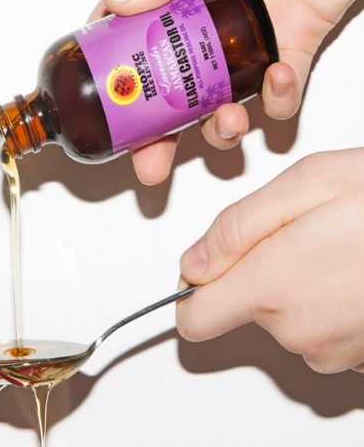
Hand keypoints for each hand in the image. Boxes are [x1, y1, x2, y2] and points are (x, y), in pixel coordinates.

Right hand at [89, 0, 362, 184]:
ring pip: (222, 114)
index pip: (133, 61)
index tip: (112, 123)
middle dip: (160, 143)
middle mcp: (203, 43)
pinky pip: (280, 98)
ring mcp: (243, 57)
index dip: (120, 96)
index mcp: (173, 15)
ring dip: (221, 131)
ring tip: (227, 120)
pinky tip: (276, 78)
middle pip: (170, 105)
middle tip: (150, 165)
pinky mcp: (287, 61)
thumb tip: (118, 2)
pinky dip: (278, 99)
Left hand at [176, 148, 363, 373]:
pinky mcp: (361, 354)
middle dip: (259, 274)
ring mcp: (334, 348)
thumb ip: (233, 231)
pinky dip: (328, 304)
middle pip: (244, 311)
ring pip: (286, 319)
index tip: (208, 270)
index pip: (196, 320)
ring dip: (297, 287)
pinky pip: (321, 330)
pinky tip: (354, 273)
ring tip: (336, 250)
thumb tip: (193, 264)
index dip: (195, 292)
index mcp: (271, 286)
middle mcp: (299, 329)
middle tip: (300, 236)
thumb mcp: (301, 186)